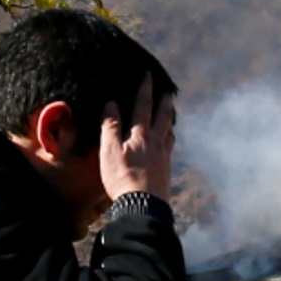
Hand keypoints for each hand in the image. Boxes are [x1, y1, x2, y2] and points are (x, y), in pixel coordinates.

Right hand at [100, 73, 175, 202]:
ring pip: (169, 133)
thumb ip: (111, 127)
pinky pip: (169, 148)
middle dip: (165, 102)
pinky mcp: (166, 170)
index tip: (148, 74)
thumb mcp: (109, 151)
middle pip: (163, 117)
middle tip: (169, 91)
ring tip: (170, 116)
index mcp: (141, 135)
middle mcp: (156, 143)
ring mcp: (164, 157)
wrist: (144, 206)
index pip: (143, 106)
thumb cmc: (122, 178)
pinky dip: (169, 139)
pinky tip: (167, 144)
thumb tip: (111, 103)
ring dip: (169, 121)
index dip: (145, 89)